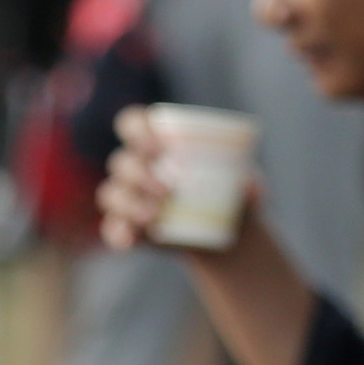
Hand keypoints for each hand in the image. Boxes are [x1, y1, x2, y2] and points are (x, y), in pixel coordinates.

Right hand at [99, 106, 260, 256]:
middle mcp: (136, 165)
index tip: (160, 147)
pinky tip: (129, 241)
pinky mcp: (127, 226)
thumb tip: (249, 185)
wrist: (226, 234)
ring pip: (112, 193)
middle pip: (122, 162)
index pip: (132, 122)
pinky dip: (118, 233)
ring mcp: (128, 197)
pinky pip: (112, 227)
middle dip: (140, 173)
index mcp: (155, 141)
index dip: (138, 130)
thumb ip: (251, 181)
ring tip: (155, 216)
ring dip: (129, 203)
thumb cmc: (232, 194)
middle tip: (168, 190)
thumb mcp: (247, 185)